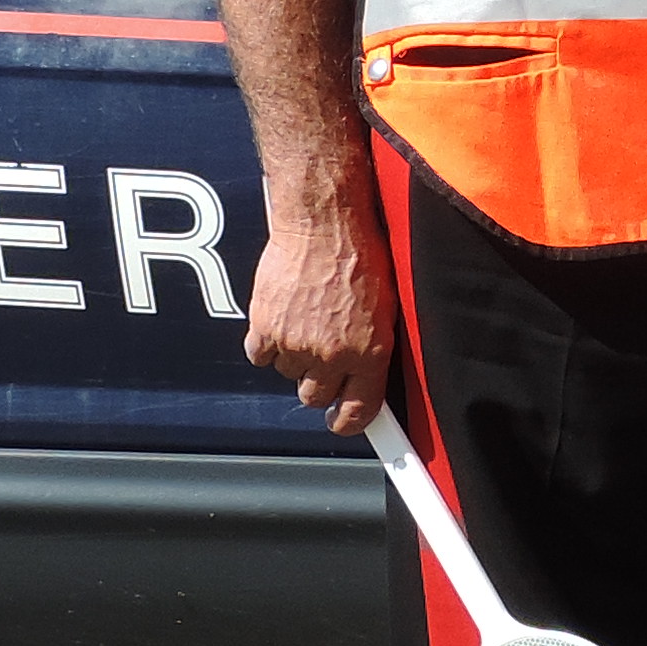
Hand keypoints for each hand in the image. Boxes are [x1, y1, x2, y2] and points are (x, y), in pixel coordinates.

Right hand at [240, 172, 396, 433]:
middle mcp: (333, 354)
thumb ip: (374, 346)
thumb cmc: (361, 253)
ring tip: (304, 319)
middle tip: (321, 355)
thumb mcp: (386, 306)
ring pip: (288, 373)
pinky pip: (260, 355)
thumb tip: (367, 373)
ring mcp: (297, 344)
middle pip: (314, 396)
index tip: (340, 422)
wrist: (324, 222)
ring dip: (293, 355)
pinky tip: (281, 317)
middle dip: (318, 381)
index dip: (348, 422)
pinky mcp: (266, 327)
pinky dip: (266, 341)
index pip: (358, 411)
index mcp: (370, 353)